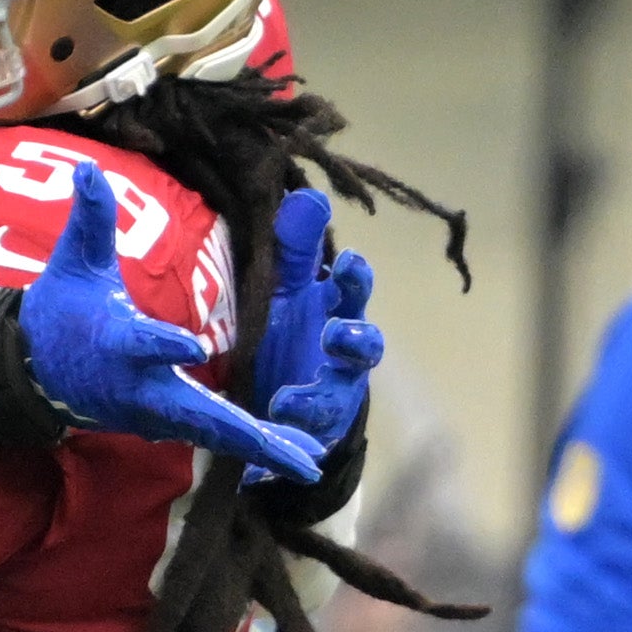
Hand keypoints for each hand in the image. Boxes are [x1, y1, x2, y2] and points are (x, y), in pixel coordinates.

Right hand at [21, 163, 324, 483]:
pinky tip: (290, 460)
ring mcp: (151, 412)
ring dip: (258, 449)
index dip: (163, 346)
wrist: (35, 370)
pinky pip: (211, 439)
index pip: (140, 344)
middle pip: (194, 414)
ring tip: (308, 461)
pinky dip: (248, 450)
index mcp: (116, 342)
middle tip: (291, 450)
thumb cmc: (61, 310)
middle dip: (242, 433)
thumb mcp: (73, 262)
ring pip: (211, 434)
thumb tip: (88, 168)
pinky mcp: (161, 424)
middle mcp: (138, 386)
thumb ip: (90, 219)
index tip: (192, 346)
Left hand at [244, 188, 382, 485]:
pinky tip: (266, 432)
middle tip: (334, 334)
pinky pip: (308, 436)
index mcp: (336, 308)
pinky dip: (289, 436)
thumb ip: (296, 246)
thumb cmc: (290, 325)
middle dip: (354, 340)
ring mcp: (335, 393)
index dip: (355, 276)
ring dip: (318, 399)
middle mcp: (344, 352)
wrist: (281, 393)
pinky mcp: (316, 429)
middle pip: (365, 345)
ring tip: (286, 401)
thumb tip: (308, 195)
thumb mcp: (288, 285)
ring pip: (340, 397)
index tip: (346, 260)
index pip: (354, 288)